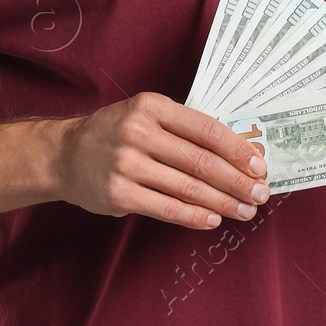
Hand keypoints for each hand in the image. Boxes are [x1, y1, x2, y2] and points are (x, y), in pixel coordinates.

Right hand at [52, 91, 269, 229]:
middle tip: (260, 194)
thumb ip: (184, 129)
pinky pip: (167, 209)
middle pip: (201, 161)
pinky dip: (195, 216)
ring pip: (188, 188)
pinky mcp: (118, 194)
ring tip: (244, 210)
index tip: (260, 165)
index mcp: (152, 106)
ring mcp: (126, 164)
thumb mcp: (146, 115)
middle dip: (237, 181)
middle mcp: (138, 132)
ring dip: (223, 202)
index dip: (237, 149)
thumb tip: (236, 154)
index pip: (207, 129)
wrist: (65, 154)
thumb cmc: (116, 133)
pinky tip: (213, 219)